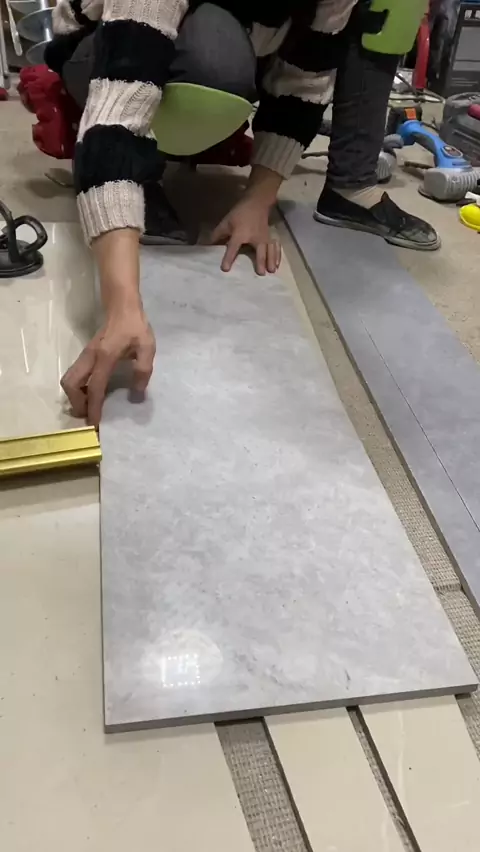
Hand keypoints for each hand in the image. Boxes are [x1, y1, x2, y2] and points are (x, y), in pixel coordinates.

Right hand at [61, 308, 155, 427]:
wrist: (122, 307)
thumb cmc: (135, 327)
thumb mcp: (147, 348)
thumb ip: (143, 370)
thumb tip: (137, 394)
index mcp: (105, 358)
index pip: (95, 388)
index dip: (94, 408)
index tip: (96, 424)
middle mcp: (89, 358)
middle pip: (70, 384)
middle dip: (77, 403)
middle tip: (89, 415)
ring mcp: (85, 356)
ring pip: (68, 380)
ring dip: (74, 396)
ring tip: (89, 408)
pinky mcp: (85, 355)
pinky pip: (74, 375)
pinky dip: (77, 388)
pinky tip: (90, 395)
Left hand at [211, 197, 280, 274]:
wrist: (257, 202)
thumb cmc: (239, 213)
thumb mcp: (226, 222)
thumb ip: (217, 234)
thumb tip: (207, 245)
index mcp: (240, 234)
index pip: (233, 248)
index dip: (228, 258)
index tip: (225, 269)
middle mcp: (254, 237)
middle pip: (259, 251)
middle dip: (260, 262)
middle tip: (261, 274)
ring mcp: (264, 237)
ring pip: (269, 250)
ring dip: (271, 261)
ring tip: (271, 271)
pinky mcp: (270, 237)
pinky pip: (275, 247)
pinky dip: (277, 256)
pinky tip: (277, 264)